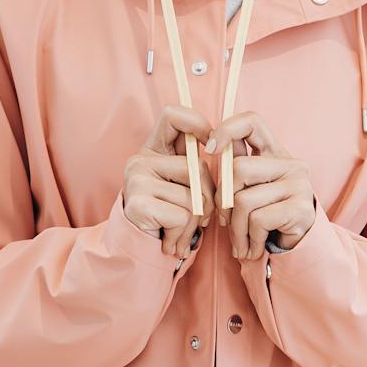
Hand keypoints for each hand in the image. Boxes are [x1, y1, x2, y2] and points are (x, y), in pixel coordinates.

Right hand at [122, 106, 217, 258]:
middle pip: (197, 167)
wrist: (138, 251)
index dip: (197, 124)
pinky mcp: (138, 203)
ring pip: (193, 197)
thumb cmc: (168, 220)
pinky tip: (170, 241)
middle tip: (197, 221)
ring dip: (194, 224)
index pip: (173, 115)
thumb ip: (197, 170)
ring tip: (179, 234)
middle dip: (208, 200)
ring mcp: (136, 180)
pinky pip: (182, 215)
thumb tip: (230, 151)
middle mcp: (140, 160)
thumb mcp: (183, 190)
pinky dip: (182, 234)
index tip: (211, 147)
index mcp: (152, 151)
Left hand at [204, 111, 316, 260]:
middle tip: (225, 222)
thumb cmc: (267, 218)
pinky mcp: (301, 207)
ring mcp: (298, 184)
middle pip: (238, 168)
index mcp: (275, 153)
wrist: (300, 248)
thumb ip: (234, 172)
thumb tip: (209, 150)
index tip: (210, 148)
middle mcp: (291, 163)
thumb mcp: (250, 191)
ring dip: (236, 229)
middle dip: (223, 201)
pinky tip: (255, 248)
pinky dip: (251, 239)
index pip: (252, 122)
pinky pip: (258, 220)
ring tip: (241, 243)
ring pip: (243, 200)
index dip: (227, 129)